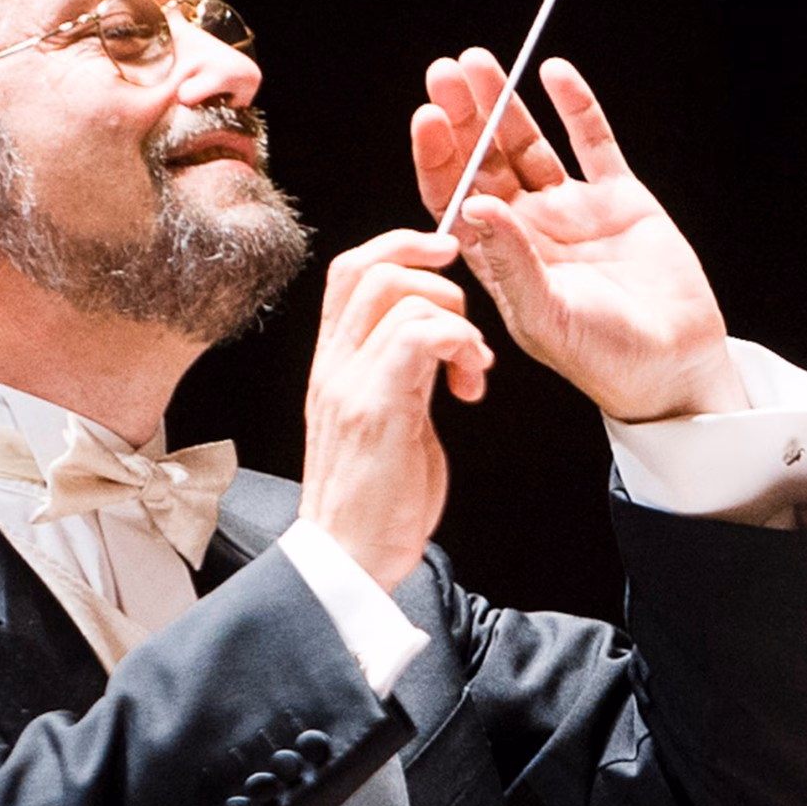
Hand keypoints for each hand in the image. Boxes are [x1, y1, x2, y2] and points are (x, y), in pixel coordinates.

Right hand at [299, 231, 493, 589]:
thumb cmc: (373, 499)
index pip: (349, 271)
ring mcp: (350, 385)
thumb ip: (400, 372)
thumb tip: (434, 338)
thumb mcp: (383, 417)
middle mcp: (333, 365)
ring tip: (473, 368)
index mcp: (333, 364)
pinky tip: (470, 384)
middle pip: (370, 268)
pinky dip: (460, 344)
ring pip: (402, 297)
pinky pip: (420, 337)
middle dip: (433, 268)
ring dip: (458, 320)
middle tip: (469, 312)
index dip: (399, 245)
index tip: (445, 258)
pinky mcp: (376, 409)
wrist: (348, 560)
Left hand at [411, 49, 746, 421]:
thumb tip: (473, 205)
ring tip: (479, 62)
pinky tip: (554, 73)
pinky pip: (594, 143)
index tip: (428, 119)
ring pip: (529, 144)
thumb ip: (510, 262)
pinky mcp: (620, 200)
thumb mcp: (544, 315)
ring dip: (505, 104)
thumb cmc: (601, 357)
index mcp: (497, 259)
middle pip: (485, 160)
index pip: (454, 198)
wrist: (671, 369)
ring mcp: (571, 210)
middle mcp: (527, 229)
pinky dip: (576, 108)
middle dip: (465, 118)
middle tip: (444, 74)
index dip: (439, 158)